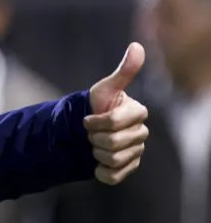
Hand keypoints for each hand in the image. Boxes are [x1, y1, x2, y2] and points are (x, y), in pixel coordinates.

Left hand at [85, 42, 148, 184]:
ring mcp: (136, 152)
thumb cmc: (94, 106)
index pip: (115, 122)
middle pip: (113, 142)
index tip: (87, 119)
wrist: (81, 132)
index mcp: (138, 113)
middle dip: (93, 137)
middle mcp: (141, 133)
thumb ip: (123, 71)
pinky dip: (101, 172)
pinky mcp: (127, 169)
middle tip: (88, 133)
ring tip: (92, 146)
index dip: (95, 122)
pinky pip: (114, 176)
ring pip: (113, 159)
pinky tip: (96, 164)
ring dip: (95, 153)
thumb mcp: (104, 89)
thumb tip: (137, 46)